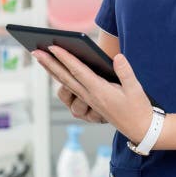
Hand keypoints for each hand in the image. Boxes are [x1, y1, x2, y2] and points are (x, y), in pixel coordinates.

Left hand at [32, 46, 152, 144]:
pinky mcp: (91, 104)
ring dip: (53, 71)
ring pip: (66, 84)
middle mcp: (90, 97)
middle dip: (49, 64)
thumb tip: (117, 56)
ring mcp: (89, 102)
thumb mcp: (136, 89)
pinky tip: (57, 72)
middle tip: (35, 51)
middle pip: (65, 78)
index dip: (65, 59)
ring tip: (42, 58)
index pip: (78, 72)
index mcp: (100, 92)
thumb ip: (125, 72)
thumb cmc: (139, 108)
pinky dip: (62, 79)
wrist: (140, 130)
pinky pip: (72, 90)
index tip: (53, 47)